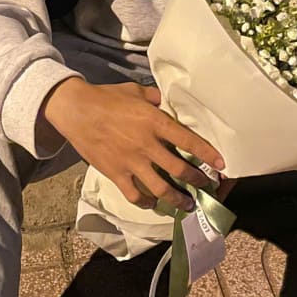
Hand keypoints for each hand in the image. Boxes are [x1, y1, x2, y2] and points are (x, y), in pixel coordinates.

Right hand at [41, 77, 225, 212]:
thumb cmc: (107, 97)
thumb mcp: (136, 91)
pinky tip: (153, 203)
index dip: (207, 154)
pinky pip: (135, 195)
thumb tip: (164, 102)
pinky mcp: (116, 173)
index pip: (188, 140)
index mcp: (154, 121)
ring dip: (177, 199)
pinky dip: (146, 202)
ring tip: (187, 205)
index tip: (221, 164)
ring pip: (161, 188)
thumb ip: (154, 98)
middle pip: (179, 169)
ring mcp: (131, 162)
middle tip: (207, 187)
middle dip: (197, 181)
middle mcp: (147, 144)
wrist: (76, 110)